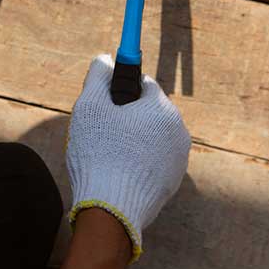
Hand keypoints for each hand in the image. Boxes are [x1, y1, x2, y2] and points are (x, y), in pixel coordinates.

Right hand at [66, 54, 190, 260]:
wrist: (111, 210)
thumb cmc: (100, 152)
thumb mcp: (90, 106)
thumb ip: (98, 75)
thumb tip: (105, 59)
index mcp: (162, 108)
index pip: (143, 83)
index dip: (120, 89)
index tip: (105, 100)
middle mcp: (178, 130)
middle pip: (148, 110)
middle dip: (126, 115)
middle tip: (102, 130)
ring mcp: (178, 159)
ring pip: (151, 135)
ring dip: (133, 137)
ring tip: (108, 152)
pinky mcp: (173, 182)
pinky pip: (154, 159)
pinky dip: (139, 159)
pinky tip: (118, 169)